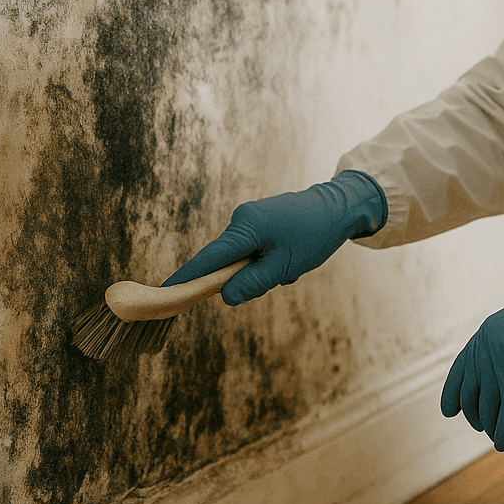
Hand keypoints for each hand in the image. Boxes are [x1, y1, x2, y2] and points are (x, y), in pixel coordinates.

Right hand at [164, 170, 385, 304]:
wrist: (339, 207)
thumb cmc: (314, 236)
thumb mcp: (284, 267)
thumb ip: (252, 283)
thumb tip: (224, 296)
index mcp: (245, 227)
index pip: (207, 259)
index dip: (186, 278)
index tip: (164, 292)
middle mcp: (242, 219)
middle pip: (226, 262)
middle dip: (246, 277)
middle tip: (278, 276)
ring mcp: (250, 218)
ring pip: (243, 258)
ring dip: (263, 269)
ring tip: (291, 263)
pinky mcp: (260, 220)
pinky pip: (254, 249)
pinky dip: (268, 260)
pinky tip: (291, 257)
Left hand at [441, 267, 503, 450]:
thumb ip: (499, 348)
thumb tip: (493, 376)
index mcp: (484, 337)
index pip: (459, 373)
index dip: (452, 395)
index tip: (450, 411)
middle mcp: (488, 356)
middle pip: (472, 397)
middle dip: (475, 415)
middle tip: (480, 425)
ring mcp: (503, 374)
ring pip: (488, 412)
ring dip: (490, 427)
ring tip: (495, 433)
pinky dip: (503, 436)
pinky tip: (502, 444)